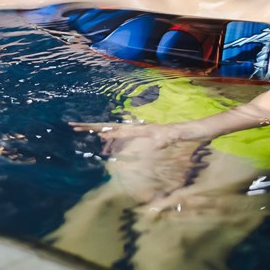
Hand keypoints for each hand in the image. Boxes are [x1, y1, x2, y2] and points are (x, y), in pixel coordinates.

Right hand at [70, 120, 199, 155]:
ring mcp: (141, 131)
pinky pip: (124, 137)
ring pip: (115, 132)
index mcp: (141, 129)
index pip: (116, 129)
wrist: (196, 130)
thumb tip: (154, 141)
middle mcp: (138, 128)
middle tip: (73, 127)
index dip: (98, 129)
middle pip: (110, 127)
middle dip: (92, 127)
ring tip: (83, 133)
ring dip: (100, 132)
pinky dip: (112, 138)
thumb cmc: (185, 133)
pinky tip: (107, 142)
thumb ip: (165, 138)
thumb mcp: (174, 136)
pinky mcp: (146, 136)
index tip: (81, 128)